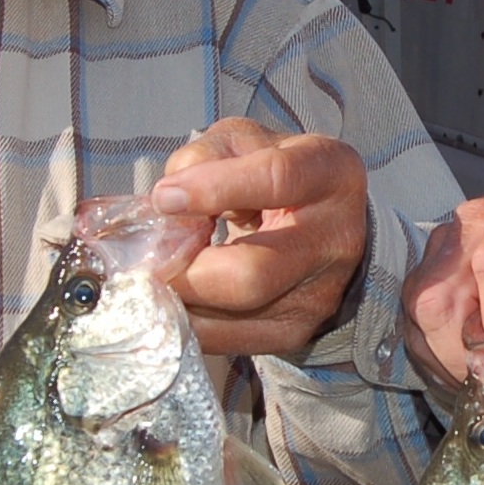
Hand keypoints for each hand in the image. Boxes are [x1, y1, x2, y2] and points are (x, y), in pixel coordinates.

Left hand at [151, 119, 369, 355]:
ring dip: (179, 300)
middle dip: (186, 269)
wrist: (324, 228)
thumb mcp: (245, 143)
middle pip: (251, 273)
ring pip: (233, 316)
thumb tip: (168, 202)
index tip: (163, 198)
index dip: (212, 189)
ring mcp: (319, 295)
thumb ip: (204, 154)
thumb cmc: (274, 174)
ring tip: (155, 278)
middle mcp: (334, 239)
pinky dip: (189, 323)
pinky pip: (227, 341)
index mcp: (328, 173)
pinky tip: (174, 300)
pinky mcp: (295, 332)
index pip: (275, 179)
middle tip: (149, 259)